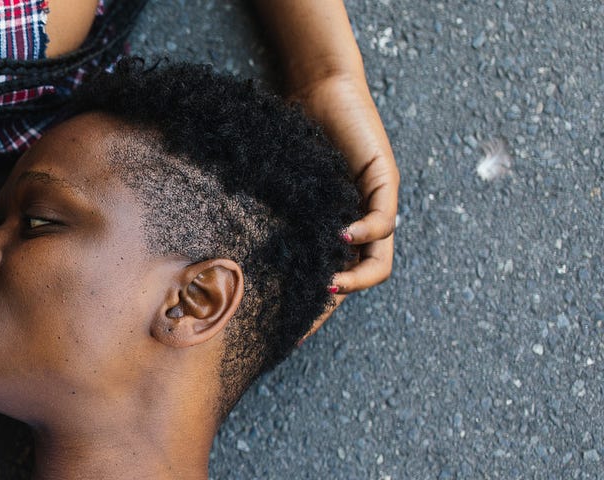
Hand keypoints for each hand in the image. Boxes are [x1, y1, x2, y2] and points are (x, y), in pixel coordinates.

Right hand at [295, 77, 397, 340]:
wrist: (318, 90)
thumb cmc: (291, 137)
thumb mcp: (279, 191)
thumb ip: (269, 221)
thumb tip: (224, 260)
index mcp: (334, 231)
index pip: (334, 281)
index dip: (315, 312)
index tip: (288, 336)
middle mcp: (359, 224)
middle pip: (361, 279)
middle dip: (336, 303)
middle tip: (307, 317)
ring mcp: (375, 205)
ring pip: (380, 260)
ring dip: (357, 278)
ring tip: (330, 283)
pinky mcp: (384, 182)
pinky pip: (383, 221)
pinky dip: (365, 233)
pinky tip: (342, 238)